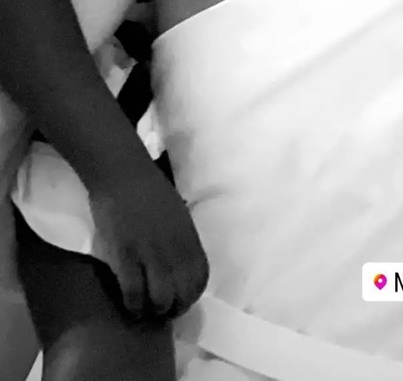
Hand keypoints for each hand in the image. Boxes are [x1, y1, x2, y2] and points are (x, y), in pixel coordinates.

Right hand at [89, 163, 208, 319]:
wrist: (122, 172)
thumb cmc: (149, 189)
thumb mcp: (177, 214)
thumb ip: (181, 240)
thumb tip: (181, 264)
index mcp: (189, 236)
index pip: (200, 278)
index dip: (191, 296)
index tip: (179, 301)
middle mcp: (175, 248)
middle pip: (183, 294)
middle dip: (173, 308)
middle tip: (160, 310)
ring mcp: (151, 252)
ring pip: (161, 299)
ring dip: (153, 310)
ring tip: (144, 310)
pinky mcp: (126, 254)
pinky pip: (134, 293)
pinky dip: (133, 305)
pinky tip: (130, 304)